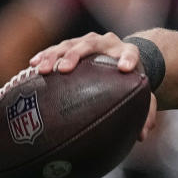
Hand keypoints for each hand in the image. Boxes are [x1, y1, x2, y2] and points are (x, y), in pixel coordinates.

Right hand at [29, 31, 157, 139]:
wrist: (121, 58)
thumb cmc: (131, 80)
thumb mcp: (141, 93)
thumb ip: (146, 111)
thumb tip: (141, 136)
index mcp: (128, 52)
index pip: (130, 53)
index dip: (128, 59)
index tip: (124, 68)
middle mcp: (107, 43)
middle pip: (91, 44)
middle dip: (76, 56)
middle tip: (65, 69)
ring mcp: (87, 42)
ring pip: (69, 44)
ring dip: (54, 56)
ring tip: (42, 70)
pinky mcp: (72, 44)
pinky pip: (56, 49)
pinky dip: (45, 55)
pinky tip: (32, 66)